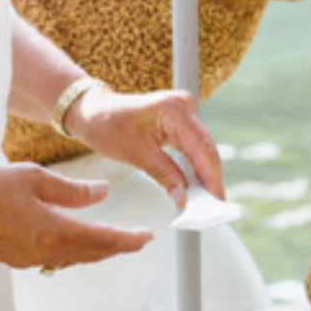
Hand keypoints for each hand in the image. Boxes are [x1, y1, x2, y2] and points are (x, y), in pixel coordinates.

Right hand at [0, 162, 151, 268]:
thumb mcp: (34, 178)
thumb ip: (72, 190)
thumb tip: (103, 193)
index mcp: (51, 231)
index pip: (102, 239)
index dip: (128, 239)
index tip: (148, 237)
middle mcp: (41, 251)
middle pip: (91, 252)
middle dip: (119, 246)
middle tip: (140, 239)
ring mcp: (26, 258)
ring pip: (73, 257)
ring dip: (98, 249)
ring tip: (116, 239)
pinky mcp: (13, 257)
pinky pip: (54, 257)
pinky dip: (75, 250)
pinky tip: (78, 240)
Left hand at [66, 87, 223, 207]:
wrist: (94, 111)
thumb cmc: (108, 126)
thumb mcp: (135, 154)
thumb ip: (164, 175)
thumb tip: (184, 198)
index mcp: (175, 109)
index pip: (202, 147)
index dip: (211, 176)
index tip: (216, 200)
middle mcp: (186, 106)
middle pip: (207, 147)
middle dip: (211, 177)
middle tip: (215, 205)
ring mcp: (185, 111)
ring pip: (203, 148)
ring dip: (205, 173)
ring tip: (208, 200)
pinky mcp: (182, 120)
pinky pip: (194, 145)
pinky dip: (195, 165)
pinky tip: (198, 185)